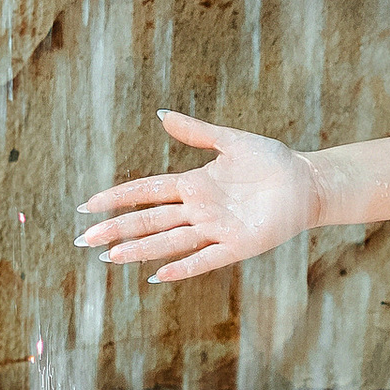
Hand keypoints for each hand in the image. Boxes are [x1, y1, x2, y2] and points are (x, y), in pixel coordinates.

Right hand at [77, 113, 319, 281]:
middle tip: (83, 240)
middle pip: (149, 220)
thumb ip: (196, 132)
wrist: (307, 181)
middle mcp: (199, 210)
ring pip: (169, 241)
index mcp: (194, 185)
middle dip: (117, 229)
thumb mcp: (230, 141)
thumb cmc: (272, 161)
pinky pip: (206, 259)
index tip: (87, 206)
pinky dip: (184, 267)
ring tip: (109, 257)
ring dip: (140, 250)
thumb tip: (162, 115)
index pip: (146, 192)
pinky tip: (159, 275)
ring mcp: (216, 229)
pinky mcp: (238, 245)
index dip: (117, 198)